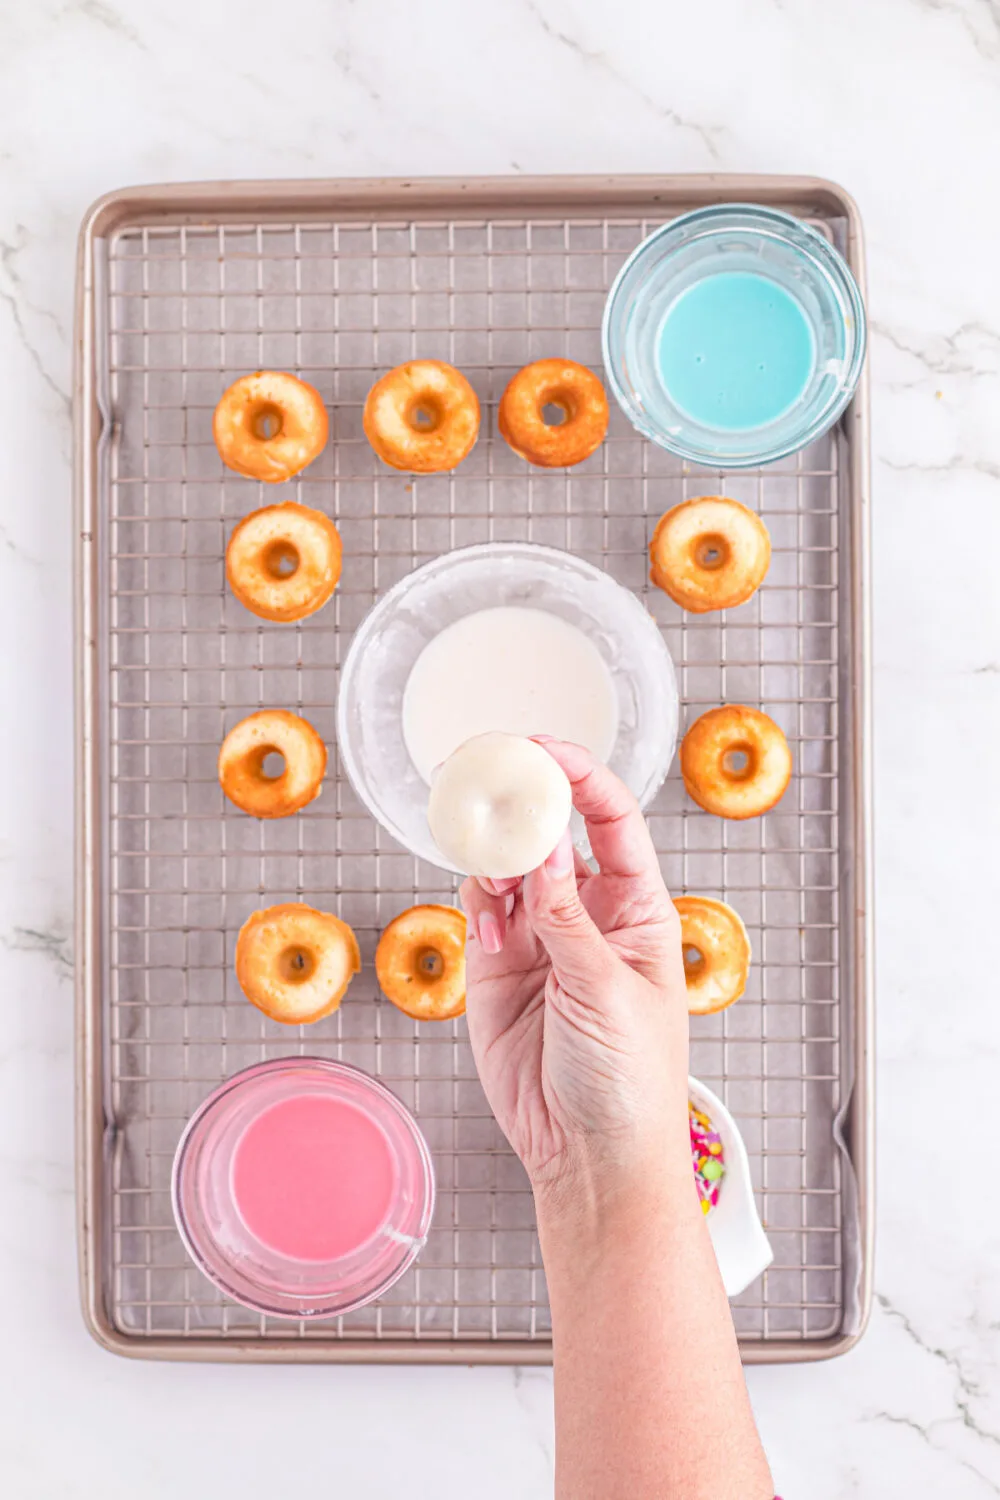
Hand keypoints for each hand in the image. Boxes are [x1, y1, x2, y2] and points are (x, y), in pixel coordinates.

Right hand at [460, 741, 690, 1194]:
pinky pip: (478, 911)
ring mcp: (540, 940)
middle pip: (551, 835)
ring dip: (493, 857)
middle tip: (491, 778)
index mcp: (638, 912)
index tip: (545, 750)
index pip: (612, 823)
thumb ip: (566, 915)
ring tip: (490, 872)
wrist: (588, 1156)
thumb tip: (540, 844)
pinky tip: (485, 922)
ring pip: (507, 868)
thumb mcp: (607, 988)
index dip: (582, 779)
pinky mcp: (496, 970)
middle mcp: (587, 916)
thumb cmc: (630, 1080)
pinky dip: (474, 902)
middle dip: (524, 804)